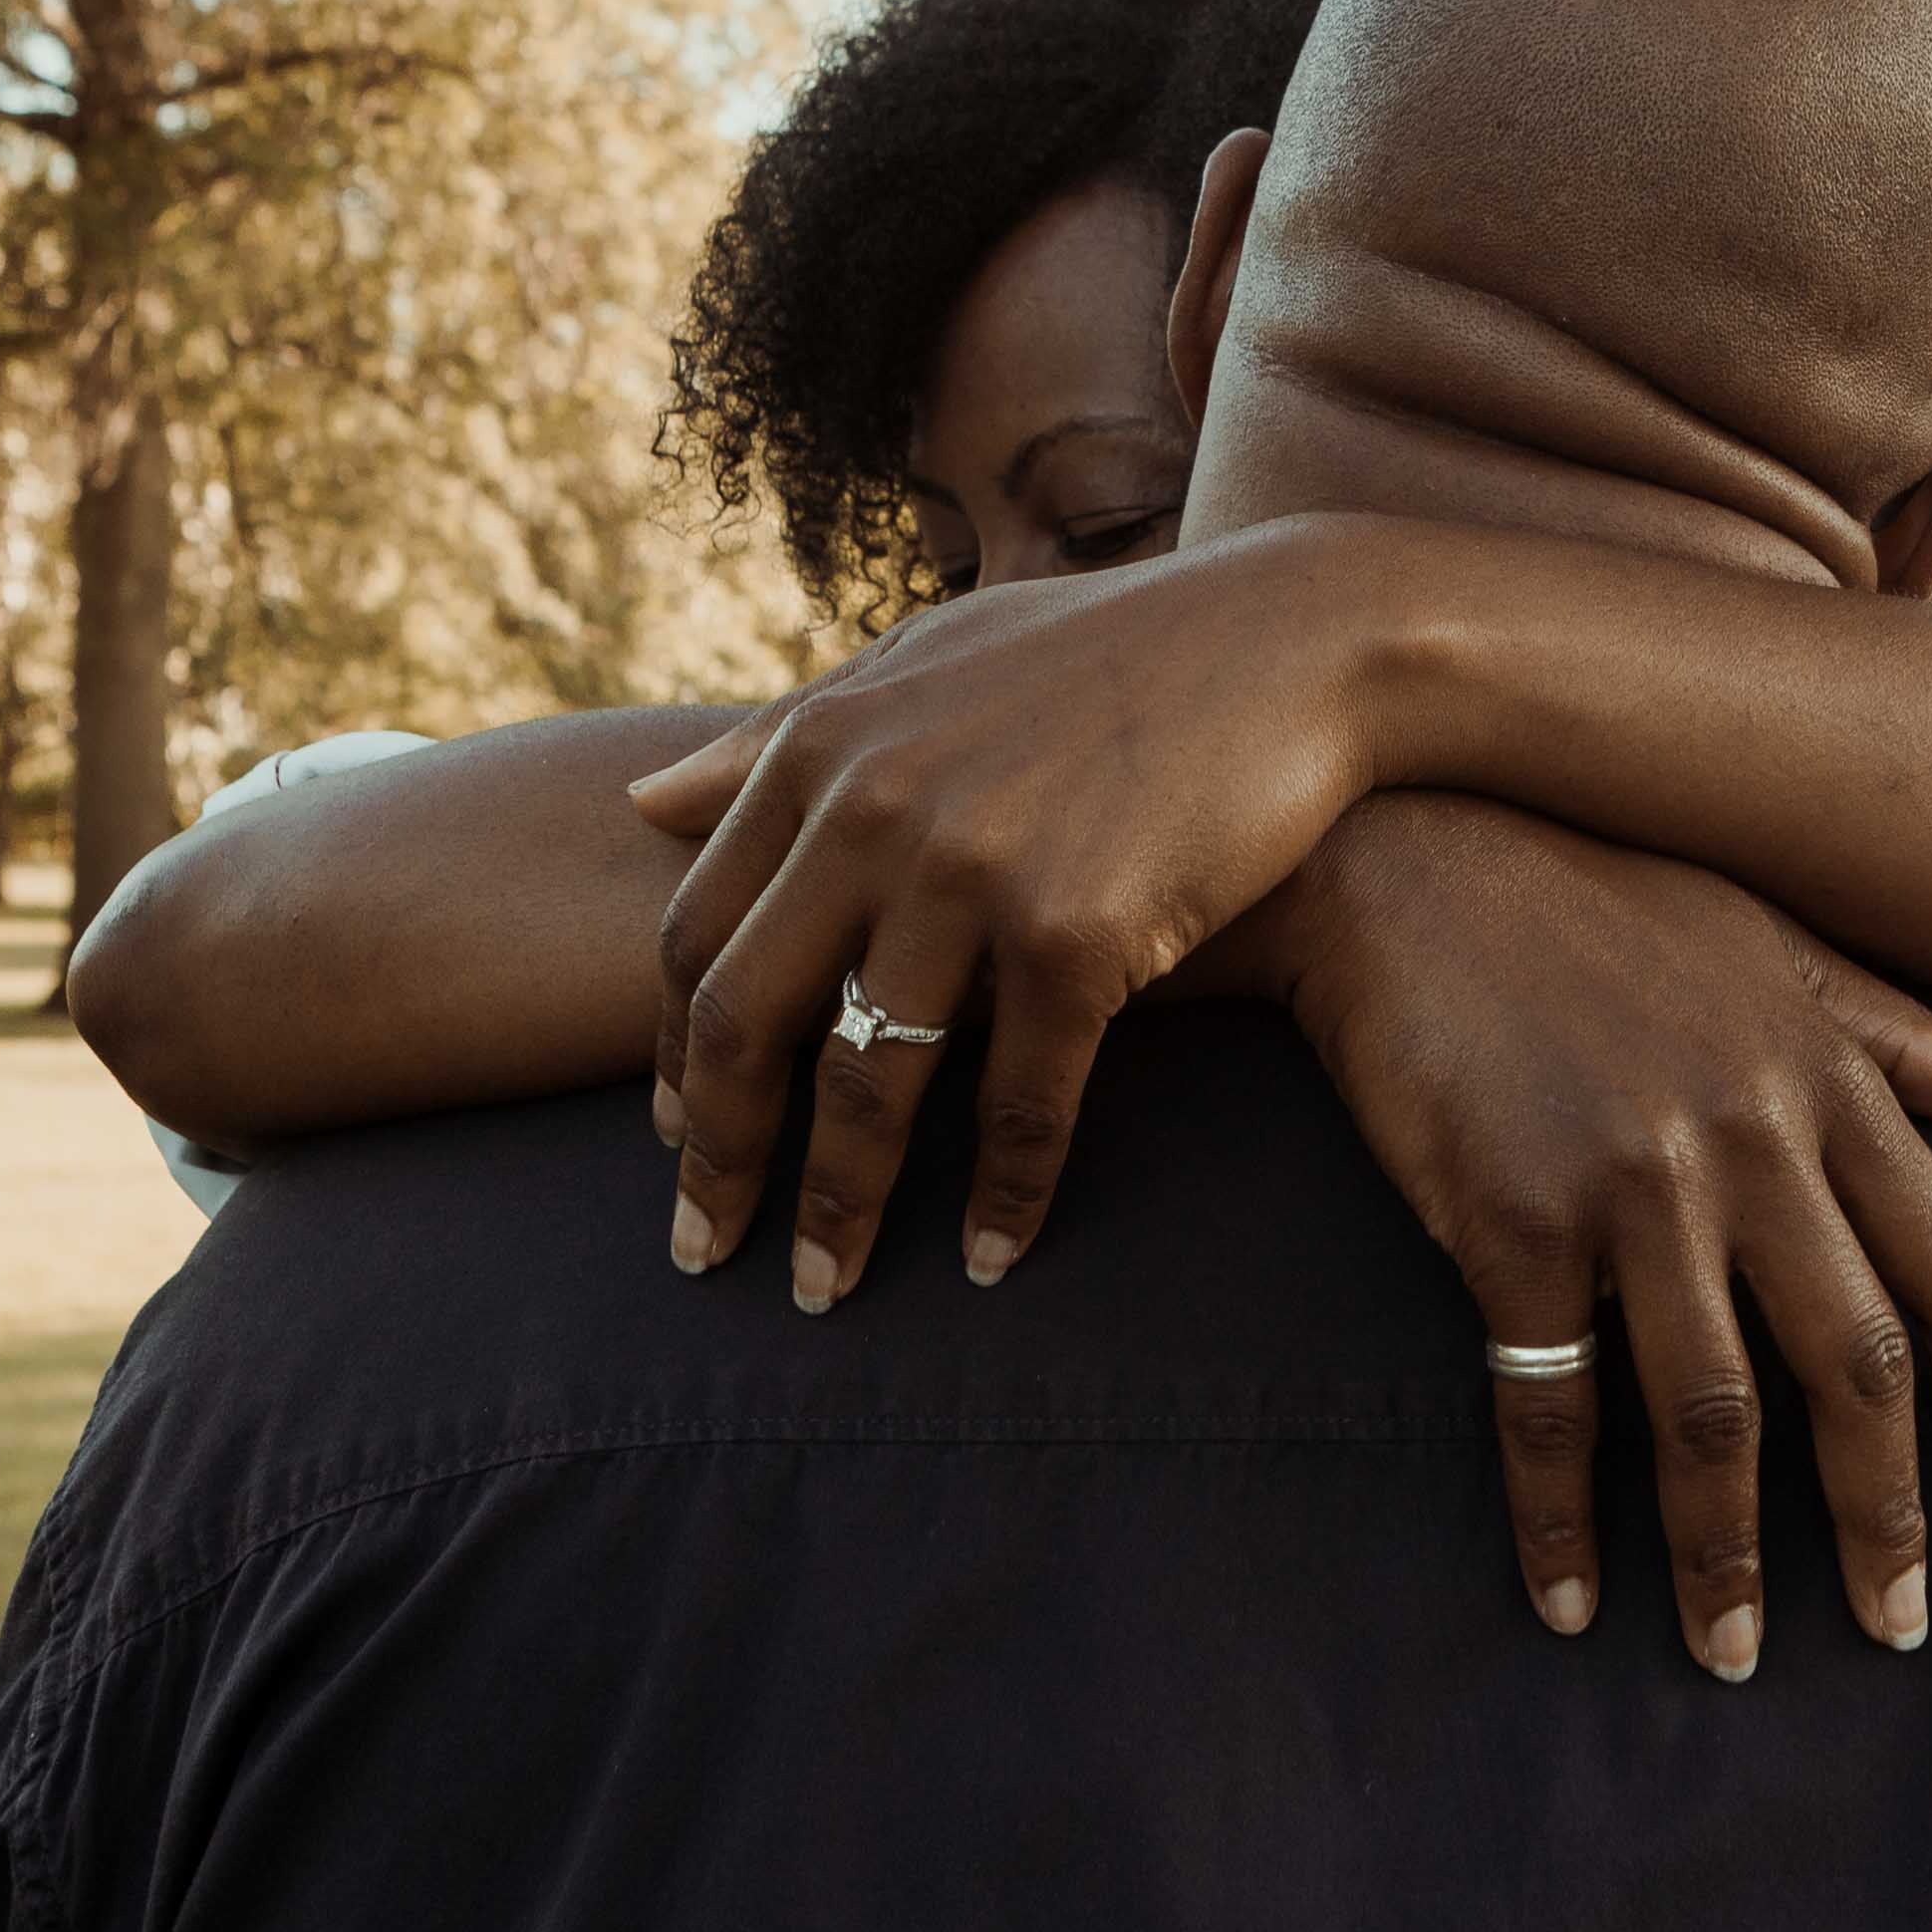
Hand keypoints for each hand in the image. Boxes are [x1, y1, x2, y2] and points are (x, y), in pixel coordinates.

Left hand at [626, 518, 1410, 1307]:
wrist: (1290, 642)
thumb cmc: (1105, 654)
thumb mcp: (923, 664)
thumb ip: (782, 737)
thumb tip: (641, 804)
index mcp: (823, 749)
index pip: (695, 931)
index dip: (673, 1052)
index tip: (675, 1138)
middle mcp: (874, 810)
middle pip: (747, 1022)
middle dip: (718, 1159)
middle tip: (705, 1254)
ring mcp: (973, 872)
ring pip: (870, 1083)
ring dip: (841, 1208)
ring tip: (828, 1290)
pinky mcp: (1078, 931)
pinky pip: (1021, 1100)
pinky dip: (1005, 1194)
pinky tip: (995, 1259)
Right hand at [1271, 795, 1931, 1678]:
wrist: (1404, 851)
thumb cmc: (1592, 894)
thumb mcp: (1770, 939)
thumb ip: (1899, 1034)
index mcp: (1826, 1079)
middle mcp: (1752, 1138)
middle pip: (1855, 1365)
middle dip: (1886, 1514)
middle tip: (1902, 1627)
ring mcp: (1634, 1183)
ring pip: (1713, 1411)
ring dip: (1729, 1554)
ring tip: (1735, 1653)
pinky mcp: (1512, 1220)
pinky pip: (1551, 1405)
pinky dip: (1560, 1519)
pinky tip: (1572, 1599)